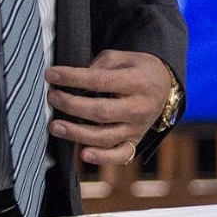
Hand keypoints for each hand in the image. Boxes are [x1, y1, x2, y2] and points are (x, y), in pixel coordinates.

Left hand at [46, 49, 170, 165]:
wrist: (164, 86)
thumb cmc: (138, 70)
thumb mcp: (122, 58)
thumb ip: (99, 66)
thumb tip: (73, 80)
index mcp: (137, 82)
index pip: (101, 81)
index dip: (73, 78)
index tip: (52, 75)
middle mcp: (139, 108)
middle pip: (101, 112)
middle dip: (72, 106)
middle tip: (52, 98)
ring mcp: (137, 128)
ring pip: (105, 137)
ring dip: (77, 133)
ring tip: (55, 126)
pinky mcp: (134, 142)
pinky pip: (119, 155)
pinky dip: (102, 158)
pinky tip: (83, 154)